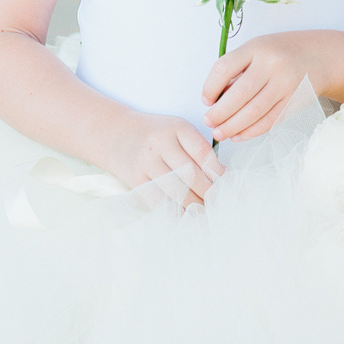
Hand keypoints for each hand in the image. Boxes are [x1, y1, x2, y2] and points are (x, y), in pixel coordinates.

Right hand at [105, 111, 221, 205]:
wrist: (115, 134)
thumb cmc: (156, 134)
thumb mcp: (178, 129)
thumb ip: (198, 148)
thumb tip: (222, 176)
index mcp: (177, 128)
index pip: (203, 153)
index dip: (218, 172)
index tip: (228, 184)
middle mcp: (160, 144)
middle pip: (191, 174)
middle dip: (209, 192)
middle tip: (221, 202)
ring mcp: (146, 163)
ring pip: (177, 190)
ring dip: (195, 205)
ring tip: (207, 211)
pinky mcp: (136, 180)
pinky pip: (159, 201)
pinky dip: (175, 211)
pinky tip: (185, 215)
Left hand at [202, 33, 320, 141]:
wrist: (319, 57)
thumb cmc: (280, 54)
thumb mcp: (257, 50)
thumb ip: (237, 70)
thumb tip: (215, 100)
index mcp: (257, 48)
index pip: (224, 67)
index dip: (210, 87)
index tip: (206, 100)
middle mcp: (272, 64)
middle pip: (239, 94)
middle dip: (219, 113)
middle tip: (208, 122)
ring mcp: (286, 83)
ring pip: (254, 112)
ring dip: (233, 126)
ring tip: (219, 133)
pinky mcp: (295, 100)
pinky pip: (270, 120)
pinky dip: (251, 131)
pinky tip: (239, 135)